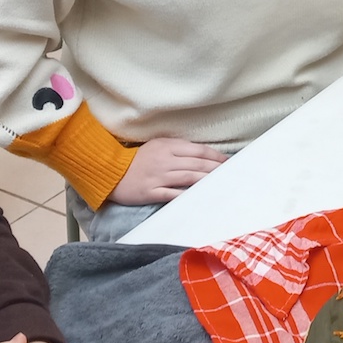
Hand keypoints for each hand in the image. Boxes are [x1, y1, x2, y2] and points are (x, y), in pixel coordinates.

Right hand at [108, 137, 225, 205]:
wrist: (111, 172)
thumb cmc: (137, 160)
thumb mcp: (157, 146)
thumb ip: (177, 149)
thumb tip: (201, 155)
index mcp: (167, 146)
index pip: (198, 150)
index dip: (215, 156)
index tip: (228, 161)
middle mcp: (165, 160)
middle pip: (197, 164)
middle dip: (216, 169)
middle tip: (231, 174)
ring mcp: (158, 176)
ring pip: (189, 178)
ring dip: (207, 181)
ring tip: (221, 184)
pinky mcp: (151, 192)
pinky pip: (173, 194)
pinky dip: (187, 195)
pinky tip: (200, 197)